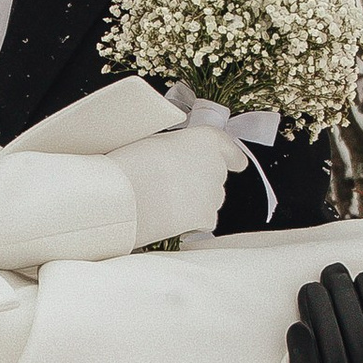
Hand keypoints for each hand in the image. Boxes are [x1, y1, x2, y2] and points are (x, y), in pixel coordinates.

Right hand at [117, 121, 234, 248]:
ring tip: (166, 201)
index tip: (237, 163)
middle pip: (216, 176)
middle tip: (173, 184)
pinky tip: (171, 217)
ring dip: (196, 201)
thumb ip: (178, 149)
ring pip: (211, 200)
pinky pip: (205, 221)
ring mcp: (214, 193)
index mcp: (206, 139)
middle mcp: (216, 165)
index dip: (232, 157)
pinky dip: (193, 222)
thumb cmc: (132, 162)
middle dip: (201, 182)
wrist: (125, 194)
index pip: (229, 148)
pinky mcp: (206, 218)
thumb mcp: (157, 141)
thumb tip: (177, 160)